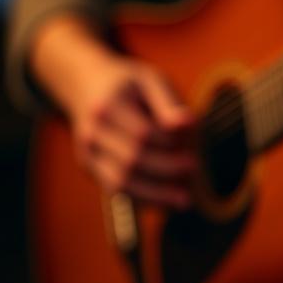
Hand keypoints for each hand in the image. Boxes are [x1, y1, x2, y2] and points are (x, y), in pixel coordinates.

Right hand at [70, 56, 196, 208]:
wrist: (87, 84)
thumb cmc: (129, 83)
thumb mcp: (150, 81)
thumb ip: (168, 103)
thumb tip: (189, 123)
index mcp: (108, 107)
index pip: (143, 135)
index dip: (170, 147)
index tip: (194, 155)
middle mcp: (92, 132)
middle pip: (131, 161)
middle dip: (166, 171)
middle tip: (194, 172)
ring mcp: (87, 152)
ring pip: (120, 183)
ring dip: (155, 195)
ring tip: (185, 200)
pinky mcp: (90, 166)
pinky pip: (116, 189)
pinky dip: (142, 198)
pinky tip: (167, 202)